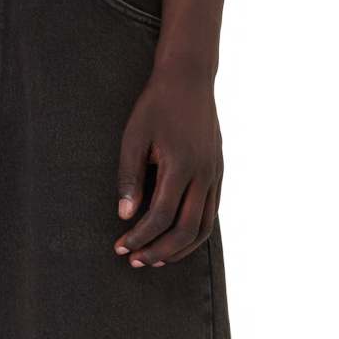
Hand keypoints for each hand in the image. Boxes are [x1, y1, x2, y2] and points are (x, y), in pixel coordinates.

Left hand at [114, 63, 221, 266]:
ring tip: (155, 258)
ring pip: (204, 227)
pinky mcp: (218, 173)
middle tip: (135, 260)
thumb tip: (125, 216)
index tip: (120, 246)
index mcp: (181, 165)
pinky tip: (174, 239)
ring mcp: (215, 174)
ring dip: (179, 249)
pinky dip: (194, 233)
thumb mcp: (133, 138)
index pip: (160, 216)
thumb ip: (130, 178)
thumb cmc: (156, 106)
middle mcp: (204, 174)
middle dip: (158, 251)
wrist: (189, 78)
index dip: (139, 237)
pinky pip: (211, 213)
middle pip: (185, 230)